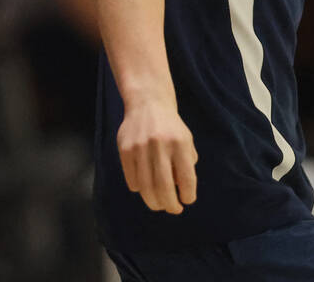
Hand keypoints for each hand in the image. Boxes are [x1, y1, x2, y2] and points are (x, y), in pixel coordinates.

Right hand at [116, 99, 197, 214]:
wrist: (148, 103)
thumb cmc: (171, 128)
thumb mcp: (186, 141)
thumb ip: (187, 165)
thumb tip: (181, 191)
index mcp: (180, 143)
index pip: (187, 178)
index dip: (188, 195)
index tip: (187, 201)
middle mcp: (160, 145)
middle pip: (164, 187)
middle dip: (170, 205)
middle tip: (174, 210)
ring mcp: (140, 147)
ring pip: (146, 187)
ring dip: (154, 202)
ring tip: (159, 205)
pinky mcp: (125, 149)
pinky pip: (132, 180)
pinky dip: (139, 189)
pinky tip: (145, 187)